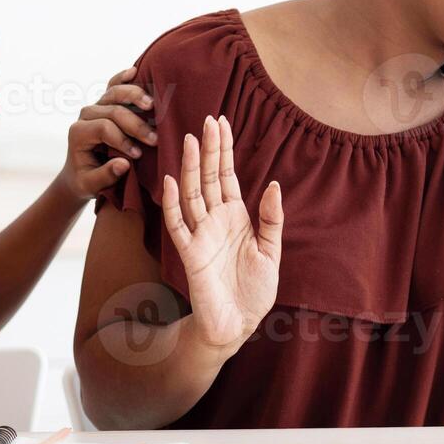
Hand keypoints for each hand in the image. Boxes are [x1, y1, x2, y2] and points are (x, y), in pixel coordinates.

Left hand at [57, 66, 157, 199]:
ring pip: (114, 93)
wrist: (79, 174)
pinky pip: (113, 86)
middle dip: (136, 124)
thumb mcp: (91, 185)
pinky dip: (123, 78)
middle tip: (154, 139)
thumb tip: (124, 163)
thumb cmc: (86, 180)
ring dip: (135, 96)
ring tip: (152, 105)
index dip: (123, 139)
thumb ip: (105, 175)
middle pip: (113, 110)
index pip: (104, 128)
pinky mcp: (105, 103)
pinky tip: (135, 71)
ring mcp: (96, 106)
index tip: (138, 154)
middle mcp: (85, 115)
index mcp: (79, 133)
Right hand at [162, 115, 284, 348]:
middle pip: (210, 177)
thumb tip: (272, 184)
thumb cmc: (254, 291)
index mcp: (236, 217)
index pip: (228, 176)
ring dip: (192, 167)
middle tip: (208, 119)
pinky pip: (178, 224)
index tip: (222, 122)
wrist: (238, 324)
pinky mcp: (189, 253)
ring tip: (192, 140)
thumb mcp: (271, 252)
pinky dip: (173, 203)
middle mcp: (215, 220)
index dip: (225, 150)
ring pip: (193, 194)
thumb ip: (271, 219)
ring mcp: (200, 235)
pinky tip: (171, 180)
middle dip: (210, 149)